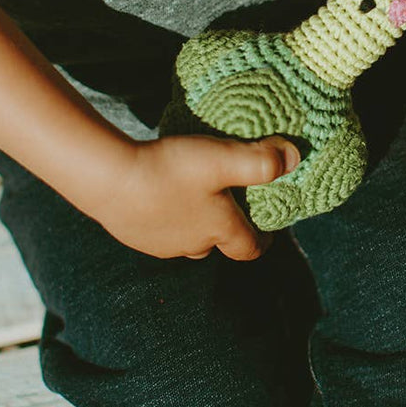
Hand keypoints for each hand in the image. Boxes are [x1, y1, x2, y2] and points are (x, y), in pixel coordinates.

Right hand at [86, 134, 299, 259]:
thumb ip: (261, 161)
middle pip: (217, 243)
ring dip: (194, 224)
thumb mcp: (222, 159)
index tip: (268, 234)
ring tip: (194, 199)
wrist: (109, 180)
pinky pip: (159, 231)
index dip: (261, 242)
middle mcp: (193, 245)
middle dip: (226, 229)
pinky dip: (166, 218)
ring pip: (186, 239)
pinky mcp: (134, 236)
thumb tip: (296, 158)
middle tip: (229, 205)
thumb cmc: (171, 170)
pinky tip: (159, 195)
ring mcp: (161, 245)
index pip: (249, 248)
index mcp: (220, 230)